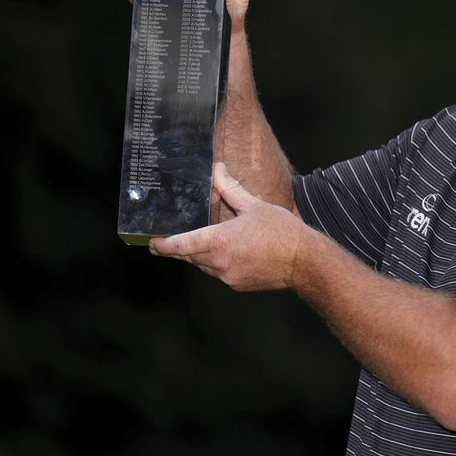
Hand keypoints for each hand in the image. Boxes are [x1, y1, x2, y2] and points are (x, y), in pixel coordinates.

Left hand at [149, 163, 303, 291]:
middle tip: (168, 240)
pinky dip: (219, 263)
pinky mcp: (237, 285)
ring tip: (207, 241)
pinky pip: (219, 273)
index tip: (151, 241)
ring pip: (204, 265)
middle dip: (180, 248)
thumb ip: (231, 189)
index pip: (180, 245)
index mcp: (220, 240)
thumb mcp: (255, 206)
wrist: (304, 261)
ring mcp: (228, 276)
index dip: (162, 244)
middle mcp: (219, 262)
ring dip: (201, 255)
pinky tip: (232, 252)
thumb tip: (218, 170)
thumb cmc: (282, 232)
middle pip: (189, 256)